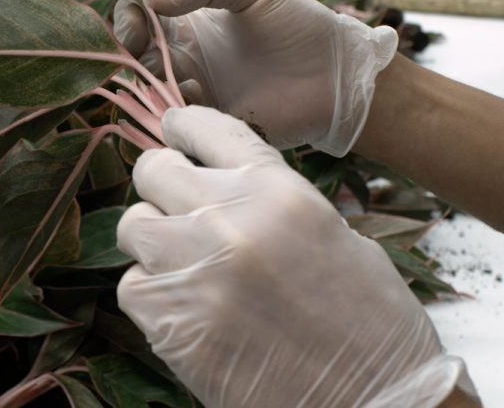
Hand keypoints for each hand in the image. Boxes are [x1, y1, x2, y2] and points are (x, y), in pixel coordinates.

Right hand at [114, 0, 397, 156]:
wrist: (335, 74)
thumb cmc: (298, 22)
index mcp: (187, 23)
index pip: (137, 20)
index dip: (127, 22)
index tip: (136, 23)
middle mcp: (183, 59)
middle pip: (133, 59)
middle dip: (133, 57)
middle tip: (152, 56)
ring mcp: (193, 94)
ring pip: (148, 93)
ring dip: (155, 86)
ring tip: (187, 79)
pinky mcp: (207, 126)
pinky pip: (173, 124)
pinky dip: (175, 112)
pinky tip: (200, 97)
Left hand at [116, 106, 479, 407]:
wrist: (372, 404)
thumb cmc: (369, 326)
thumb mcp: (338, 239)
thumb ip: (275, 204)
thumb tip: (228, 188)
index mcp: (278, 191)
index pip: (210, 129)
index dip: (183, 125)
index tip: (171, 127)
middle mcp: (228, 218)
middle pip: (153, 169)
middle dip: (160, 184)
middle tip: (174, 205)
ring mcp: (193, 268)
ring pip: (133, 225)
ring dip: (151, 240)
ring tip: (182, 264)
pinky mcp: (169, 321)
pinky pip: (131, 285)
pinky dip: (148, 293)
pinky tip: (182, 307)